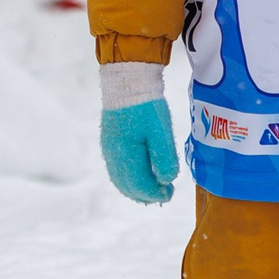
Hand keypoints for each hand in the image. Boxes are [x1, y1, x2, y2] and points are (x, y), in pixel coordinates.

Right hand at [99, 64, 180, 203]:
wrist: (128, 83)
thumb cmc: (147, 107)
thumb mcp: (161, 132)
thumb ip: (164, 158)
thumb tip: (166, 180)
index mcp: (125, 155)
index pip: (139, 185)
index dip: (155, 194)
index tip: (170, 193)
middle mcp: (113, 157)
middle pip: (128, 187)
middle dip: (147, 194)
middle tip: (165, 194)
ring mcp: (109, 150)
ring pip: (120, 180)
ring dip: (137, 189)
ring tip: (155, 188)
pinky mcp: (109, 144)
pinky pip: (116, 171)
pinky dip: (129, 179)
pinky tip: (141, 176)